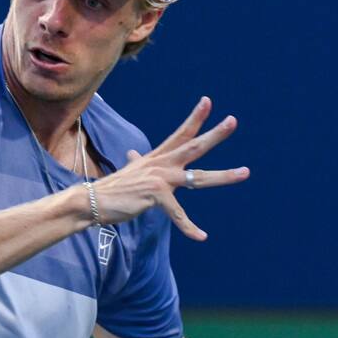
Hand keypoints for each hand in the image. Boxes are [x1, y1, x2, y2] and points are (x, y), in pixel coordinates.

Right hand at [92, 97, 248, 239]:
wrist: (92, 201)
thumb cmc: (113, 189)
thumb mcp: (129, 171)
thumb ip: (136, 162)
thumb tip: (131, 153)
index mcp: (157, 157)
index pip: (180, 134)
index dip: (195, 118)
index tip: (208, 101)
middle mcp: (162, 164)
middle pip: (194, 146)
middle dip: (215, 134)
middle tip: (233, 120)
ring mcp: (160, 179)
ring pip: (199, 177)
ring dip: (224, 175)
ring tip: (245, 172)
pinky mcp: (156, 196)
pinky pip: (178, 214)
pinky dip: (189, 228)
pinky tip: (201, 236)